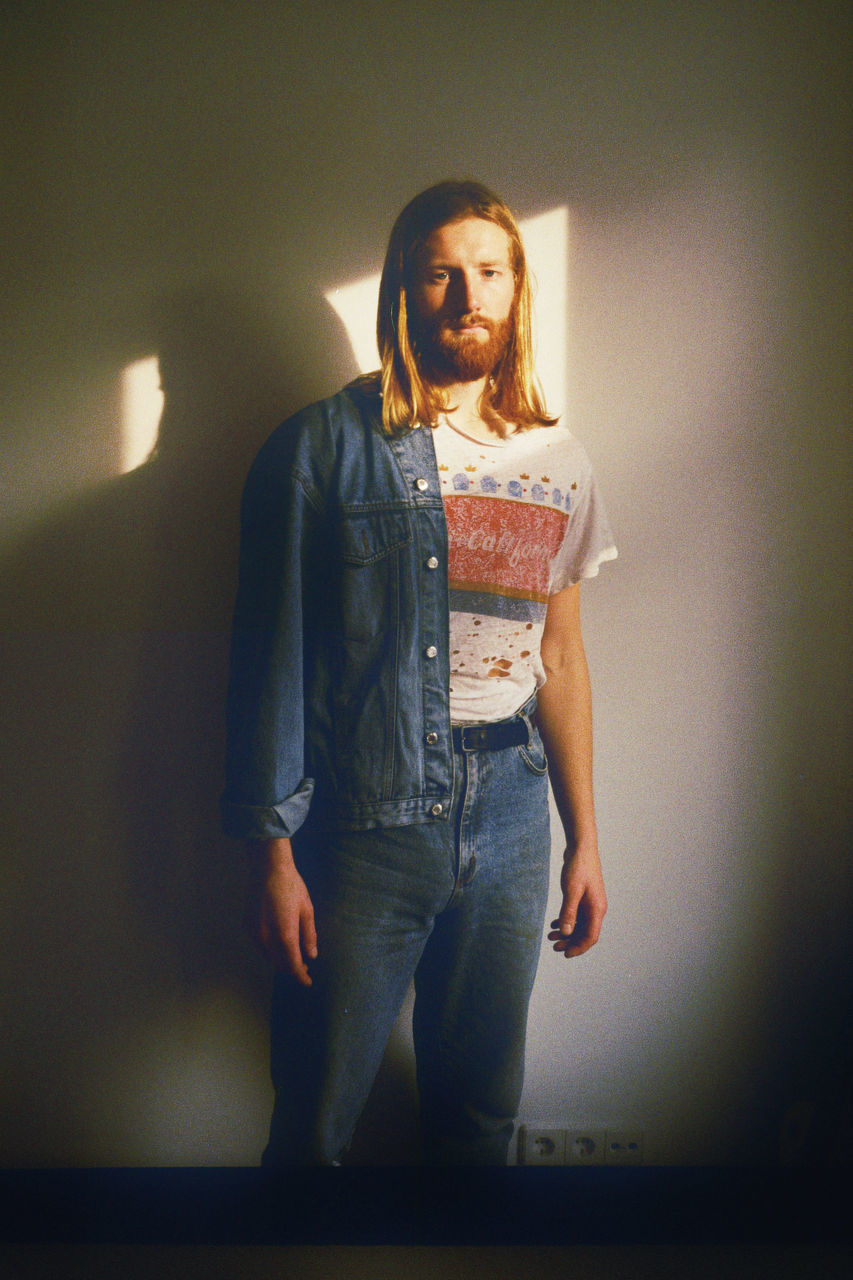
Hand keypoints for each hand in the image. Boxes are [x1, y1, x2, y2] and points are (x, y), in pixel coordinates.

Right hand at [245, 839, 317, 985]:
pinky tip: (279, 944)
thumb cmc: (291, 886)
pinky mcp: (247, 925)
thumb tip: (312, 955)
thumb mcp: (306, 909)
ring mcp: (254, 932)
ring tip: (293, 957)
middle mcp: (266, 937)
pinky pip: (260, 946)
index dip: (301, 977)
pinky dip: (270, 950)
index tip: (308, 982)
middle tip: (304, 968)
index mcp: (284, 933)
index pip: (293, 965)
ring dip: (280, 960)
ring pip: (268, 956)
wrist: (267, 867)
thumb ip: (309, 935)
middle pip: (279, 964)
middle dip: (291, 969)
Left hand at [548, 843, 606, 958]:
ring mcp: (590, 903)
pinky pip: (577, 915)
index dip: (578, 948)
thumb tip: (566, 932)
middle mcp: (596, 908)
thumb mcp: (571, 891)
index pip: (591, 937)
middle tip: (553, 946)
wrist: (581, 847)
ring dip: (567, 932)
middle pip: (585, 933)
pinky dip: (567, 921)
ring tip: (550, 935)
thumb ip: (568, 912)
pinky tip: (554, 923)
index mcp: (597, 909)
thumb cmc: (578, 867)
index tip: (565, 954)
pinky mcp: (584, 897)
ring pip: (580, 925)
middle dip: (570, 942)